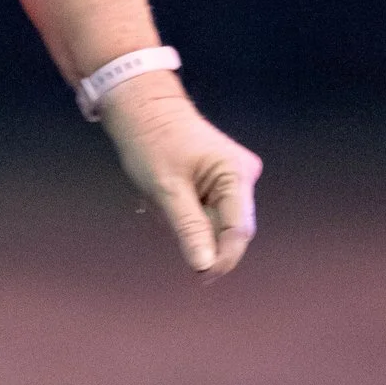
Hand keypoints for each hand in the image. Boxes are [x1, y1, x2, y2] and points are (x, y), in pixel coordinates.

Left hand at [97, 75, 258, 276]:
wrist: (142, 108)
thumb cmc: (151, 142)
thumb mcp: (166, 190)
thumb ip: (189, 228)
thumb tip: (204, 266)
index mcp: (236, 174)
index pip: (238, 231)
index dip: (222, 258)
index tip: (200, 276)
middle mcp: (243, 176)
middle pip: (229, 229)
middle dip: (199, 236)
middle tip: (164, 220)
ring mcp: (233, 178)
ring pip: (215, 222)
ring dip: (189, 224)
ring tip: (161, 200)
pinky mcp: (221, 181)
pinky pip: (207, 211)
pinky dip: (186, 214)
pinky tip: (166, 196)